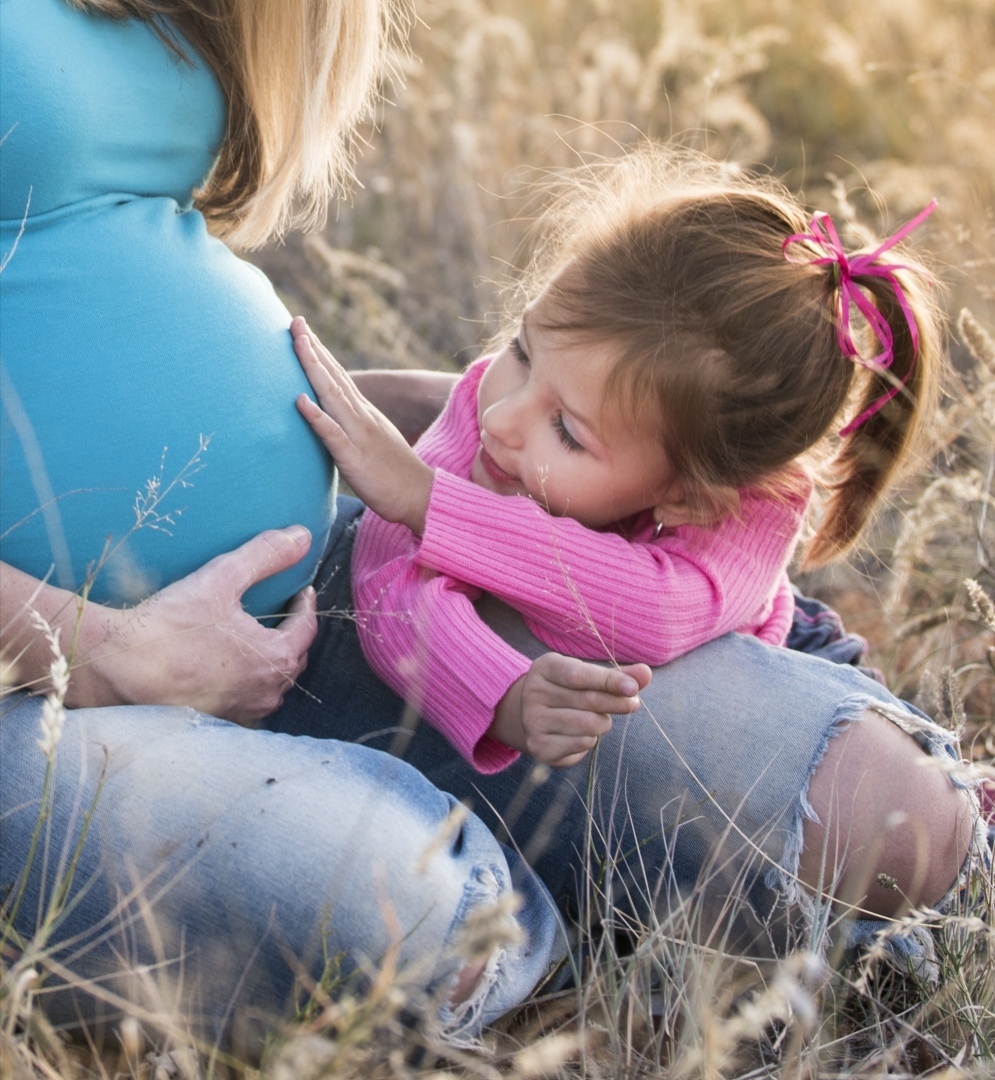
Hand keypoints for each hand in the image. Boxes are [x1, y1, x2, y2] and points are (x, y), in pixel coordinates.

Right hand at [87, 527, 318, 724]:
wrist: (119, 667)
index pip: (306, 629)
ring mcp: (242, 711)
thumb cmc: (172, 625)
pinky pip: (246, 700)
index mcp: (276, 659)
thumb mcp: (222, 578)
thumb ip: (265, 555)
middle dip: (293, 634)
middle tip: (283, 612)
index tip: (301, 591)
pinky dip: (247, 682)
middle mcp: (266, 692)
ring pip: (272, 684)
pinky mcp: (217, 720)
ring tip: (259, 639)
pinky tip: (230, 668)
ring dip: (272, 661)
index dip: (305, 606)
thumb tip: (302, 536)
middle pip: (293, 659)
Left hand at [292, 317, 434, 533]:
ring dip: (313, 368)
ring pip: (332, 395)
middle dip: (313, 348)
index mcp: (364, 414)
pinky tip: (299, 401)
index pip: (339, 377)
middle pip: (334, 377)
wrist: (421, 496)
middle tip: (294, 321)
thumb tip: (333, 420)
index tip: (302, 330)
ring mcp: (359, 435)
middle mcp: (362, 417)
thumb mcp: (372, 442)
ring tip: (297, 343)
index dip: (320, 353)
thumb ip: (354, 427)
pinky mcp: (354, 458)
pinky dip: (316, 416)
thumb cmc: (395, 475)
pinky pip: (332, 434)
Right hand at [489, 653, 651, 767]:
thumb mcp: (588, 676)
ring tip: (599, 718)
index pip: (579, 675)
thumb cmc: (568, 691)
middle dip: (617, 703)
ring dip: (603, 723)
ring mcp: (533, 721)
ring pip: (588, 724)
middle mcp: (533, 692)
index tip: (633, 688)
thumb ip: (617, 675)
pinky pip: (582, 743)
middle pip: (588, 700)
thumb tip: (646, 673)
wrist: (534, 717)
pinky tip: (583, 733)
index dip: (609, 681)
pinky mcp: (539, 746)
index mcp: (545, 668)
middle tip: (633, 704)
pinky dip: (591, 739)